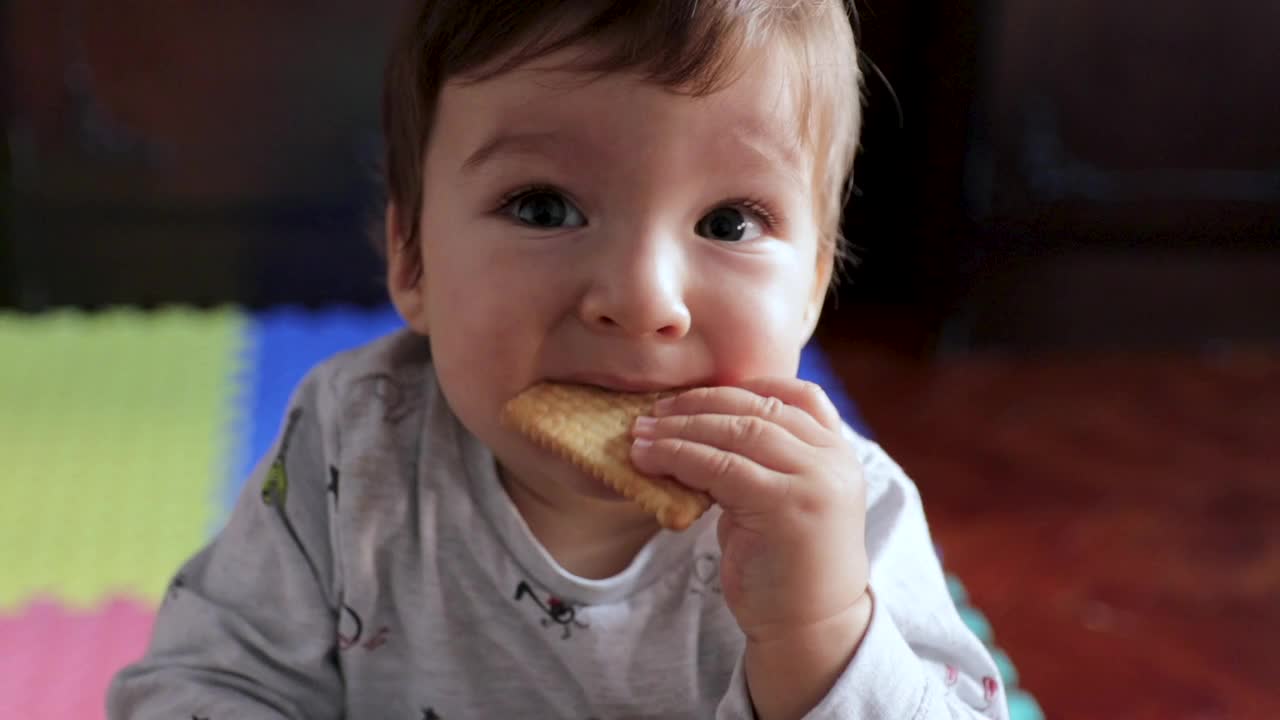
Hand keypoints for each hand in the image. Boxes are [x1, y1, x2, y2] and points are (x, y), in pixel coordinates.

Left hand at [629, 378, 869, 643]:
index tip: (695, 395)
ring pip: (736, 433)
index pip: (795, 394)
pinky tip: (651, 460)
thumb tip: (697, 425)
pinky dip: (680, 457)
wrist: (809, 627)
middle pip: (758, 409)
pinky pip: (721, 467)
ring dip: (680, 429)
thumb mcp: (782, 497)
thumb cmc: (786, 564)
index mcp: (838, 452)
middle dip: (698, 405)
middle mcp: (833, 460)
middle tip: (651, 413)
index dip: (741, 388)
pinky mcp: (785, 505)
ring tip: (640, 435)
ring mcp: (814, 480)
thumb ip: (762, 460)